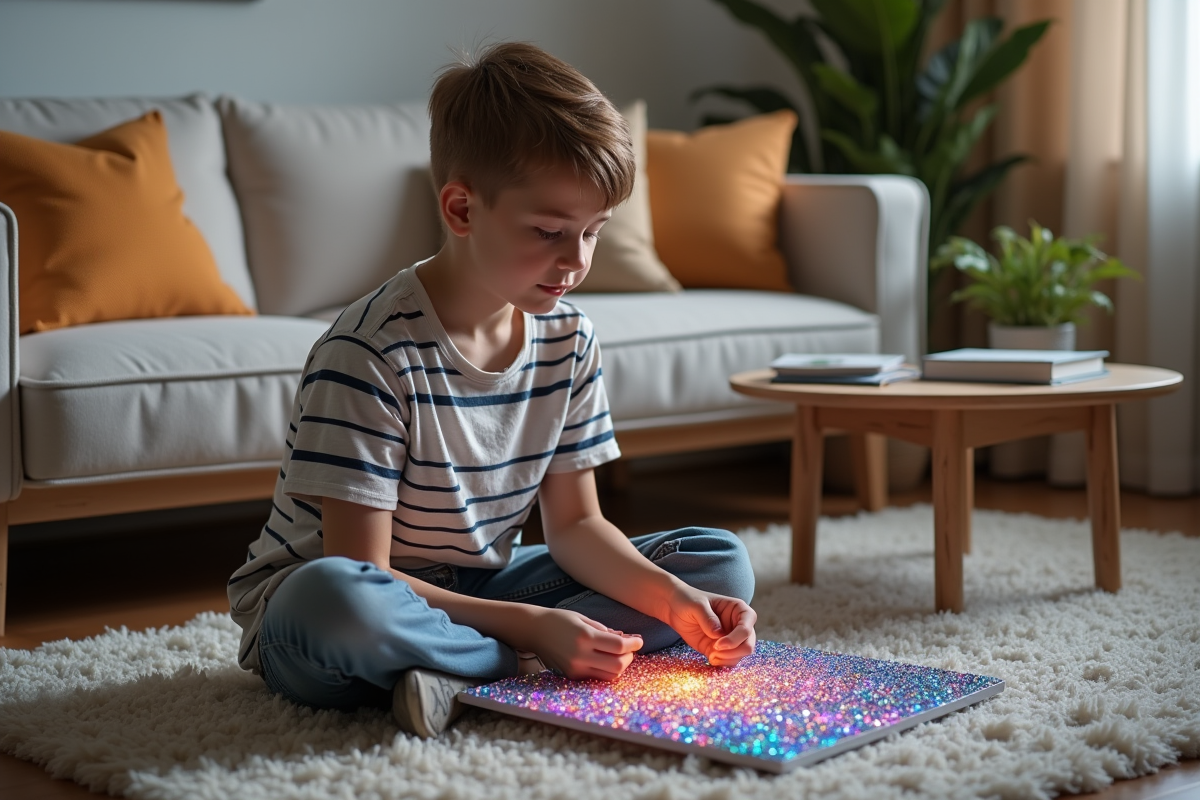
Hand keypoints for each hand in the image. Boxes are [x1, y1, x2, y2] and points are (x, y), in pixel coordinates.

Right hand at [525, 608, 643, 680]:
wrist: (534, 631)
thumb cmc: (560, 620)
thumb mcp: (584, 619)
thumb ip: (606, 631)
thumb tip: (627, 639)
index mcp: (584, 637)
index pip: (618, 646)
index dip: (634, 644)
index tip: (638, 641)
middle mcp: (580, 655)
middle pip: (618, 665)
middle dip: (629, 657)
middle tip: (630, 649)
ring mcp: (575, 668)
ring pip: (610, 676)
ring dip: (620, 666)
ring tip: (619, 655)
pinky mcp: (572, 676)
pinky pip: (597, 677)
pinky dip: (606, 670)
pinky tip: (605, 660)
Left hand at [663, 586, 756, 666]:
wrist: (675, 608)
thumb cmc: (688, 600)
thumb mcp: (696, 605)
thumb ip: (708, 617)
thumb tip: (718, 634)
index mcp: (738, 609)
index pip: (747, 626)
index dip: (736, 638)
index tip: (718, 644)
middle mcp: (738, 625)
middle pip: (748, 644)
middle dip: (733, 652)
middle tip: (715, 652)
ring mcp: (730, 638)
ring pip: (740, 655)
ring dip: (727, 659)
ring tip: (711, 655)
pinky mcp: (721, 649)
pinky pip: (729, 661)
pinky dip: (722, 663)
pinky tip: (710, 659)